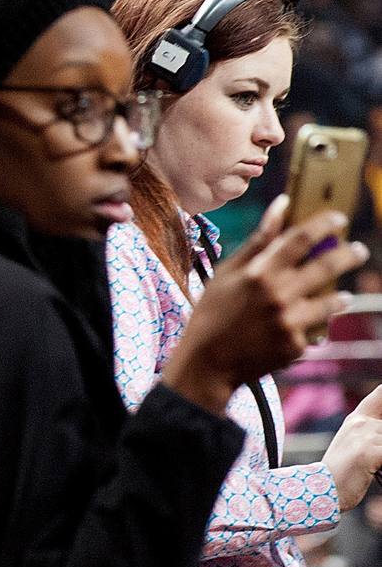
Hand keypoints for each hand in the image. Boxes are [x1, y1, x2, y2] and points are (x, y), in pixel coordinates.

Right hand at [166, 195, 366, 413]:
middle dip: (349, 255)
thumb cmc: (212, 312)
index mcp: (259, 273)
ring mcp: (289, 322)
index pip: (301, 239)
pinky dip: (313, 326)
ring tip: (344, 296)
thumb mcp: (227, 273)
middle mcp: (278, 295)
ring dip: (341, 296)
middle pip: (327, 266)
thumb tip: (282, 204)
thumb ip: (259, 240)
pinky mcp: (295, 345)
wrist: (207, 362)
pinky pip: (314, 330)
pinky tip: (302, 328)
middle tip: (358, 251)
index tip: (339, 218)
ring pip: (332, 301)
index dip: (324, 224)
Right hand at [324, 384, 381, 510]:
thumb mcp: (356, 445)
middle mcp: (361, 422)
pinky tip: (375, 469)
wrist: (322, 491)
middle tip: (375, 453)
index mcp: (357, 418)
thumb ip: (373, 430)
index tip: (381, 420)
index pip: (381, 393)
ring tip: (374, 463)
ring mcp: (364, 436)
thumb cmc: (344, 473)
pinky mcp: (368, 452)